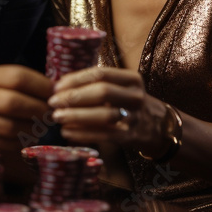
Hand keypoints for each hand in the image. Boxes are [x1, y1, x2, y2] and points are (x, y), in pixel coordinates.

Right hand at [0, 65, 52, 150]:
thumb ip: (9, 80)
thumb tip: (48, 88)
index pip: (16, 77)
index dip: (41, 85)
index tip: (54, 91)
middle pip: (15, 103)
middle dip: (39, 109)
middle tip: (51, 112)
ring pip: (10, 128)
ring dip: (33, 129)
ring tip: (42, 126)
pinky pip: (1, 145)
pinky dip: (19, 142)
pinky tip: (25, 136)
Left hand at [47, 66, 177, 158]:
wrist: (157, 127)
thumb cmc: (128, 103)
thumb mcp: (121, 87)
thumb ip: (96, 84)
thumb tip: (59, 86)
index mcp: (132, 78)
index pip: (100, 73)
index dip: (76, 79)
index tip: (57, 86)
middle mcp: (136, 96)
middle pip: (102, 92)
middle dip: (74, 97)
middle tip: (54, 102)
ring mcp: (135, 117)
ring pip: (103, 115)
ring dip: (77, 116)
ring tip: (58, 117)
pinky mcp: (130, 137)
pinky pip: (104, 135)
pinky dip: (82, 134)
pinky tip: (67, 132)